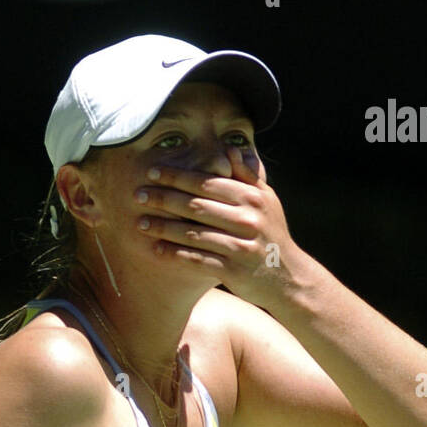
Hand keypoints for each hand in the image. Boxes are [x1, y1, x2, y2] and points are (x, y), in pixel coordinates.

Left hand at [133, 147, 302, 307]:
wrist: (289, 277)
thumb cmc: (271, 234)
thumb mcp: (267, 201)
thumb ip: (248, 174)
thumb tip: (228, 149)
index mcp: (252, 197)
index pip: (208, 182)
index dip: (179, 176)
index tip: (153, 172)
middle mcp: (247, 219)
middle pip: (197, 205)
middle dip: (164, 199)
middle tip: (137, 194)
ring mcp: (240, 246)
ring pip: (195, 234)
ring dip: (164, 228)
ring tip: (140, 223)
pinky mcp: (234, 271)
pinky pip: (199, 260)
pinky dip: (176, 255)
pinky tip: (156, 251)